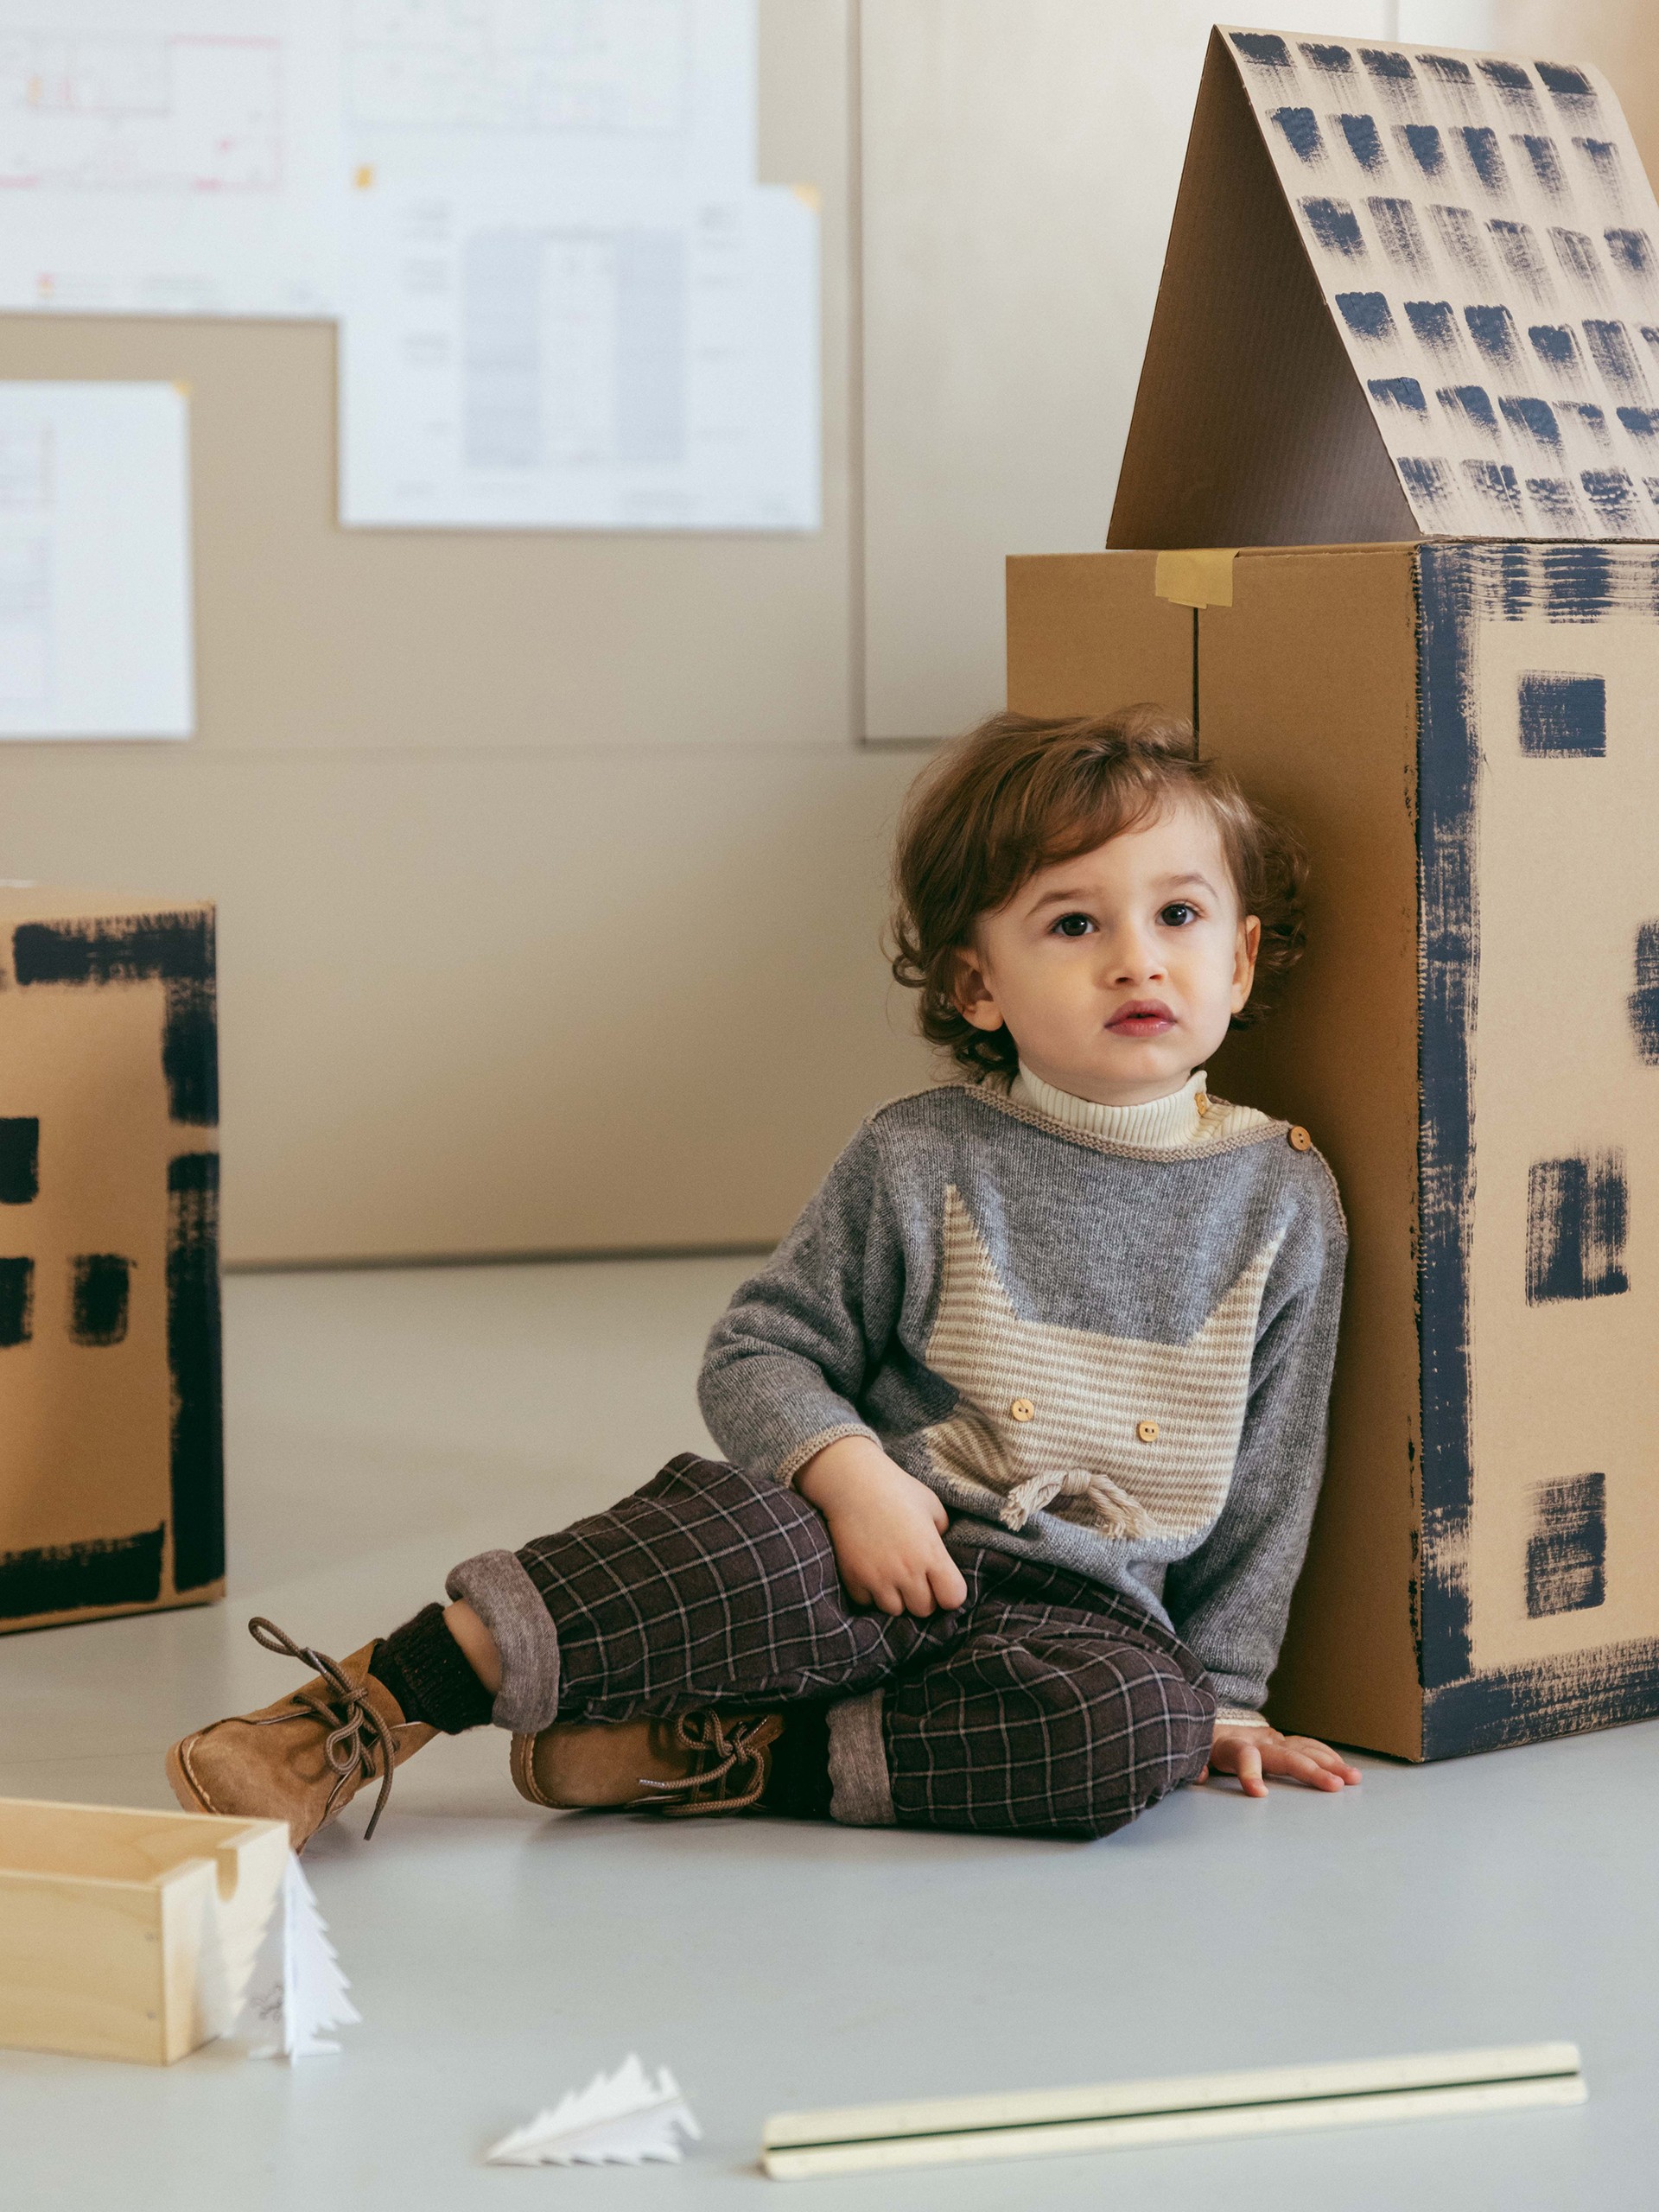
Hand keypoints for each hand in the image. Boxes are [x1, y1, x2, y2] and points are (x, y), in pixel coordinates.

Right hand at [797, 1436, 967, 1617]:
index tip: (942, 1582)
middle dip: (923, 1596)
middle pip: (924, 1610)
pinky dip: (870, 1593)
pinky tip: (871, 1571)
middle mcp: (907, 1571)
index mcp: (931, 1553)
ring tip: (892, 1575)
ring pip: (895, 1610)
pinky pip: (867, 1602)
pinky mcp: (854, 1579)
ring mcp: (879, 1578)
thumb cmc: (897, 1489)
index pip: (953, 1598)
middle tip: (914, 1576)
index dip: (950, 1592)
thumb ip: (942, 1533)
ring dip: (896, 1597)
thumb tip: (943, 1553)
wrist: (852, 1482)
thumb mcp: (932, 1505)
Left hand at [1203, 1723, 1361, 1797]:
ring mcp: (1273, 1739)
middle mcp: (1258, 1741)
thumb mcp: (1195, 1755)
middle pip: (1286, 1755)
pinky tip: (1344, 1768)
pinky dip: (1328, 1757)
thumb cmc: (1206, 1746)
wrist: (1213, 1722)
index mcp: (1232, 1747)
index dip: (1250, 1773)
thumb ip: (1196, 1765)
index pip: (1243, 1757)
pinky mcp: (1283, 1741)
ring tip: (1352, 1779)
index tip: (1259, 1793)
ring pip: (1305, 1750)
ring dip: (1330, 1764)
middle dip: (1311, 1771)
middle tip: (1335, 1787)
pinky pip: (1309, 1747)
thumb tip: (1198, 1775)